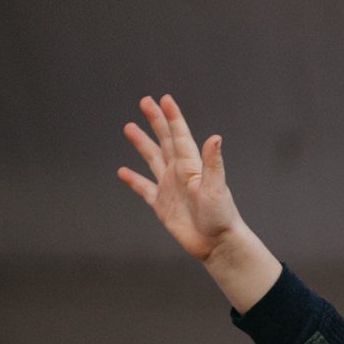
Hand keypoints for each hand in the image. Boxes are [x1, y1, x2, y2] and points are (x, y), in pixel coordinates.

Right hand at [119, 94, 246, 262]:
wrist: (217, 244)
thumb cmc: (221, 217)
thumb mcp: (216, 188)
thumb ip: (213, 163)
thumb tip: (215, 138)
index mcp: (191, 166)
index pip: (179, 136)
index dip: (172, 117)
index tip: (164, 99)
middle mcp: (179, 172)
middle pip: (164, 141)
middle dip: (155, 121)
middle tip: (145, 102)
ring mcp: (169, 188)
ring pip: (152, 159)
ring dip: (142, 144)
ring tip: (129, 127)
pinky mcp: (162, 205)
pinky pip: (144, 189)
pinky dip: (134, 180)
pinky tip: (123, 172)